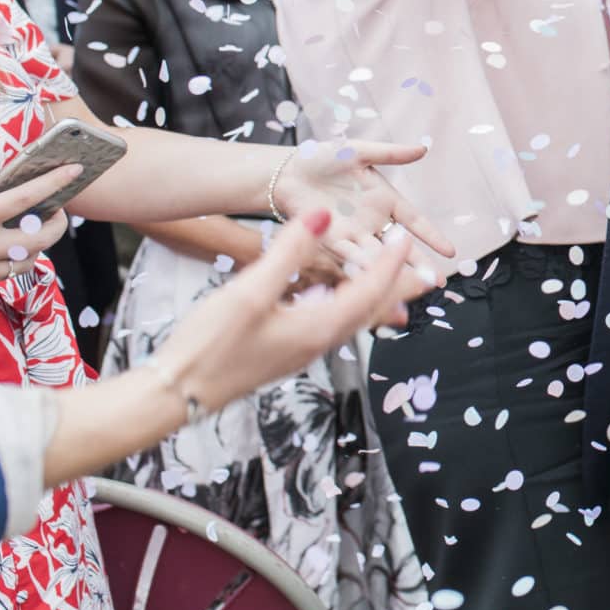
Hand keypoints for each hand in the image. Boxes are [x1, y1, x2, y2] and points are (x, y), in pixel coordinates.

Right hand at [0, 158, 81, 306]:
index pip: (25, 198)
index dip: (54, 183)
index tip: (75, 170)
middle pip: (42, 237)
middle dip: (59, 222)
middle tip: (57, 208)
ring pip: (31, 259)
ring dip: (41, 243)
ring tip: (36, 226)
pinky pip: (11, 272)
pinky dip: (21, 258)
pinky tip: (12, 245)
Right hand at [152, 211, 425, 412]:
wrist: (178, 394)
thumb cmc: (210, 344)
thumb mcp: (250, 291)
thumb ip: (289, 251)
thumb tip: (324, 215)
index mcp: (319, 327)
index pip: (370, 289)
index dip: (391, 262)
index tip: (406, 237)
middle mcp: (320, 341)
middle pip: (373, 309)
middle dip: (401, 289)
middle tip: (431, 274)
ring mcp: (304, 350)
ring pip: (354, 319)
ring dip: (378, 298)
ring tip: (396, 284)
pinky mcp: (288, 351)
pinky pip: (333, 324)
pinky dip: (348, 306)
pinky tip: (338, 299)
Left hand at [271, 142, 454, 266]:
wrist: (285, 171)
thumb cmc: (322, 159)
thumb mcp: (359, 152)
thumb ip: (390, 154)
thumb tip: (423, 149)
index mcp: (384, 199)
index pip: (414, 221)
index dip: (432, 236)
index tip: (451, 252)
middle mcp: (372, 221)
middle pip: (400, 247)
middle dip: (419, 264)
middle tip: (438, 282)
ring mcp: (353, 233)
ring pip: (378, 255)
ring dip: (392, 271)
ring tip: (410, 286)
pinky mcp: (330, 240)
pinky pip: (349, 254)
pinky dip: (361, 264)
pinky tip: (374, 276)